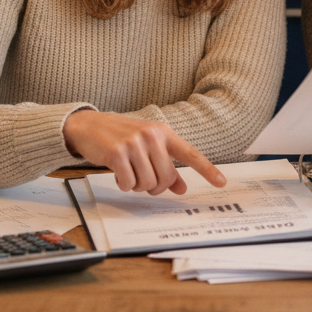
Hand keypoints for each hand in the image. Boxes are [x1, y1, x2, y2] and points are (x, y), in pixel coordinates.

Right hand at [62, 110, 225, 194]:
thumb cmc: (121, 136)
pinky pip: (128, 184)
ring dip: (137, 185)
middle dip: (155, 186)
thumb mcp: (146, 146)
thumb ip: (166, 165)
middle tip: (143, 180)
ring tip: (129, 172)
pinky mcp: (117, 153)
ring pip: (147, 184)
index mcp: (163, 132)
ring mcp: (134, 143)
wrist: (89, 125)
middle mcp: (151, 135)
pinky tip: (118, 172)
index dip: (207, 169)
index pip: (190, 153)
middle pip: (165, 179)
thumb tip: (181, 187)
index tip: (221, 182)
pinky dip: (124, 184)